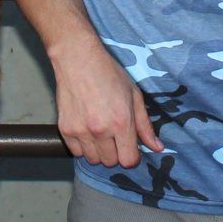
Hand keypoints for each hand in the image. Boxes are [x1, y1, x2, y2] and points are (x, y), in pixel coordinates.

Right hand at [52, 37, 161, 168]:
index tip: (129, 148)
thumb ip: (145, 125)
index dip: (131, 156)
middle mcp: (101, 130)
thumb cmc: (107, 73)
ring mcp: (81, 131)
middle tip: (114, 136)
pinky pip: (76, 152)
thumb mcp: (134, 96)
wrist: (78, 59)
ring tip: (99, 133)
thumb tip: (157, 147)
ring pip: (93, 159)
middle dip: (115, 153)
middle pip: (110, 162)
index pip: (128, 160)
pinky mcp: (65, 129)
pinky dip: (82, 146)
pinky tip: (86, 130)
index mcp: (121, 122)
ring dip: (98, 151)